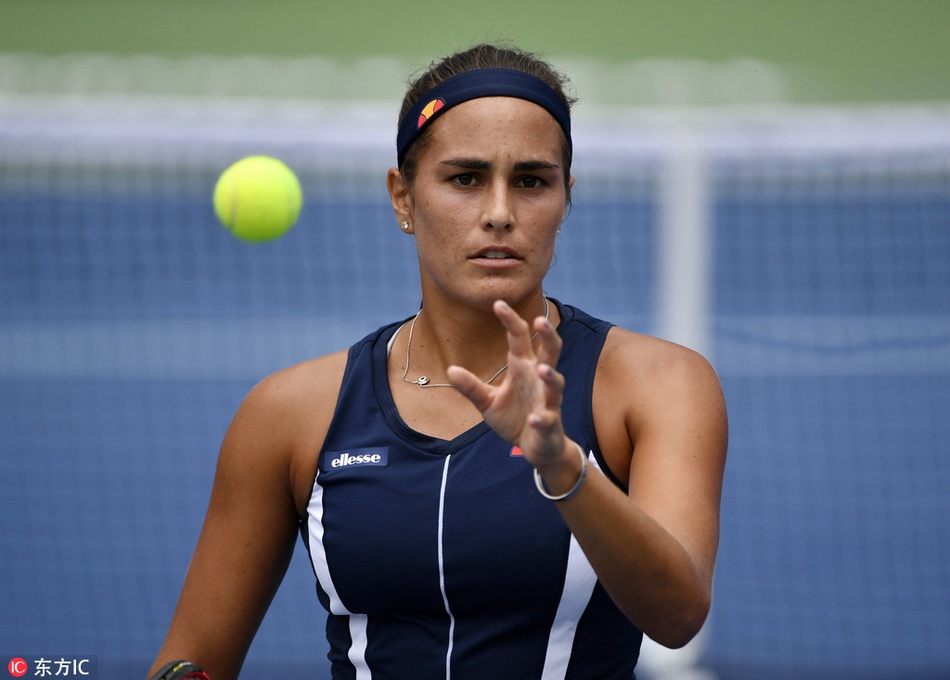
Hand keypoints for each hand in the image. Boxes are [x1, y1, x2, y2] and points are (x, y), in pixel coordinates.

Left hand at [447, 300, 567, 469]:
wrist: (537, 448)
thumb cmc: (516, 419)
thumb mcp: (488, 402)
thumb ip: (471, 387)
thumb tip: (450, 370)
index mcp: (524, 369)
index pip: (519, 339)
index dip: (511, 321)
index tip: (498, 303)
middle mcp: (539, 380)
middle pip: (550, 351)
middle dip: (548, 336)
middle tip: (541, 320)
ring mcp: (548, 401)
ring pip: (555, 383)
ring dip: (551, 376)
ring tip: (543, 369)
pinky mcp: (550, 423)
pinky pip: (548, 419)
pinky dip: (542, 419)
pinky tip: (534, 419)